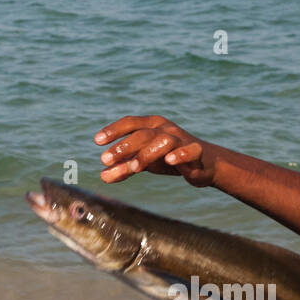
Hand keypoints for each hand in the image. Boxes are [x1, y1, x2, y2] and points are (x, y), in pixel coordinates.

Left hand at [94, 115, 215, 186]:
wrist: (203, 165)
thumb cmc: (169, 159)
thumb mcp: (144, 162)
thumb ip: (124, 168)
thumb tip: (102, 176)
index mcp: (151, 126)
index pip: (130, 123)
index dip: (113, 130)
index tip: (97, 141)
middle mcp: (164, 129)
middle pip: (142, 133)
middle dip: (123, 146)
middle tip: (104, 159)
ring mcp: (180, 139)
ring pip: (163, 141)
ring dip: (147, 153)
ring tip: (134, 168)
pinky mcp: (195, 151)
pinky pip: (188, 150)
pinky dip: (179, 154)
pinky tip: (170, 161)